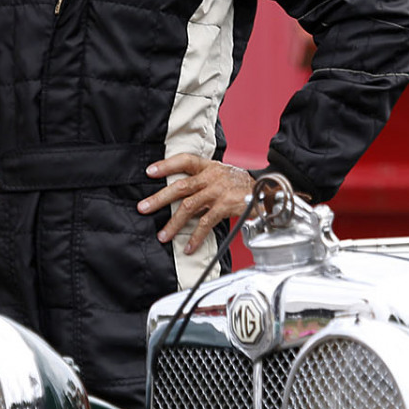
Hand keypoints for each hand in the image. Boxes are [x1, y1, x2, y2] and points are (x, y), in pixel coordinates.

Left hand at [137, 155, 252, 254]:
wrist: (265, 192)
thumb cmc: (238, 185)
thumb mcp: (220, 174)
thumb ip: (200, 181)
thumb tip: (175, 194)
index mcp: (208, 167)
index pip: (185, 161)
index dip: (166, 165)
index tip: (149, 172)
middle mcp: (211, 177)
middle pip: (181, 187)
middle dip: (159, 199)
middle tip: (143, 208)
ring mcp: (218, 192)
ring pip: (189, 207)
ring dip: (173, 223)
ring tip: (163, 235)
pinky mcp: (225, 207)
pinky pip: (206, 223)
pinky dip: (196, 237)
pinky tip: (188, 247)